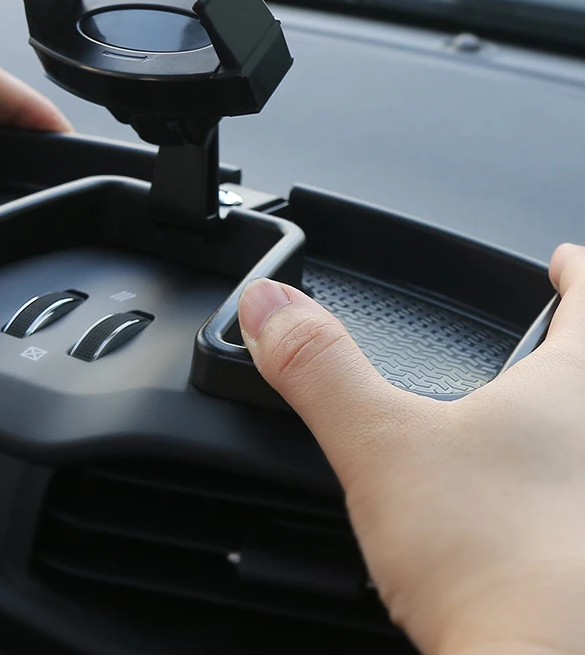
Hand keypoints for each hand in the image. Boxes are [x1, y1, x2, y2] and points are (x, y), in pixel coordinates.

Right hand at [238, 243, 584, 654]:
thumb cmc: (497, 563)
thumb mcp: (381, 444)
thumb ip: (319, 368)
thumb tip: (268, 305)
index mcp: (569, 391)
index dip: (576, 271)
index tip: (566, 257)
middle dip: (575, 345)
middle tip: (555, 333)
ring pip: (581, 436)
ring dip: (561, 418)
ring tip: (533, 416)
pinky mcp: (580, 555)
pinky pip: (570, 499)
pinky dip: (553, 486)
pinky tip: (526, 509)